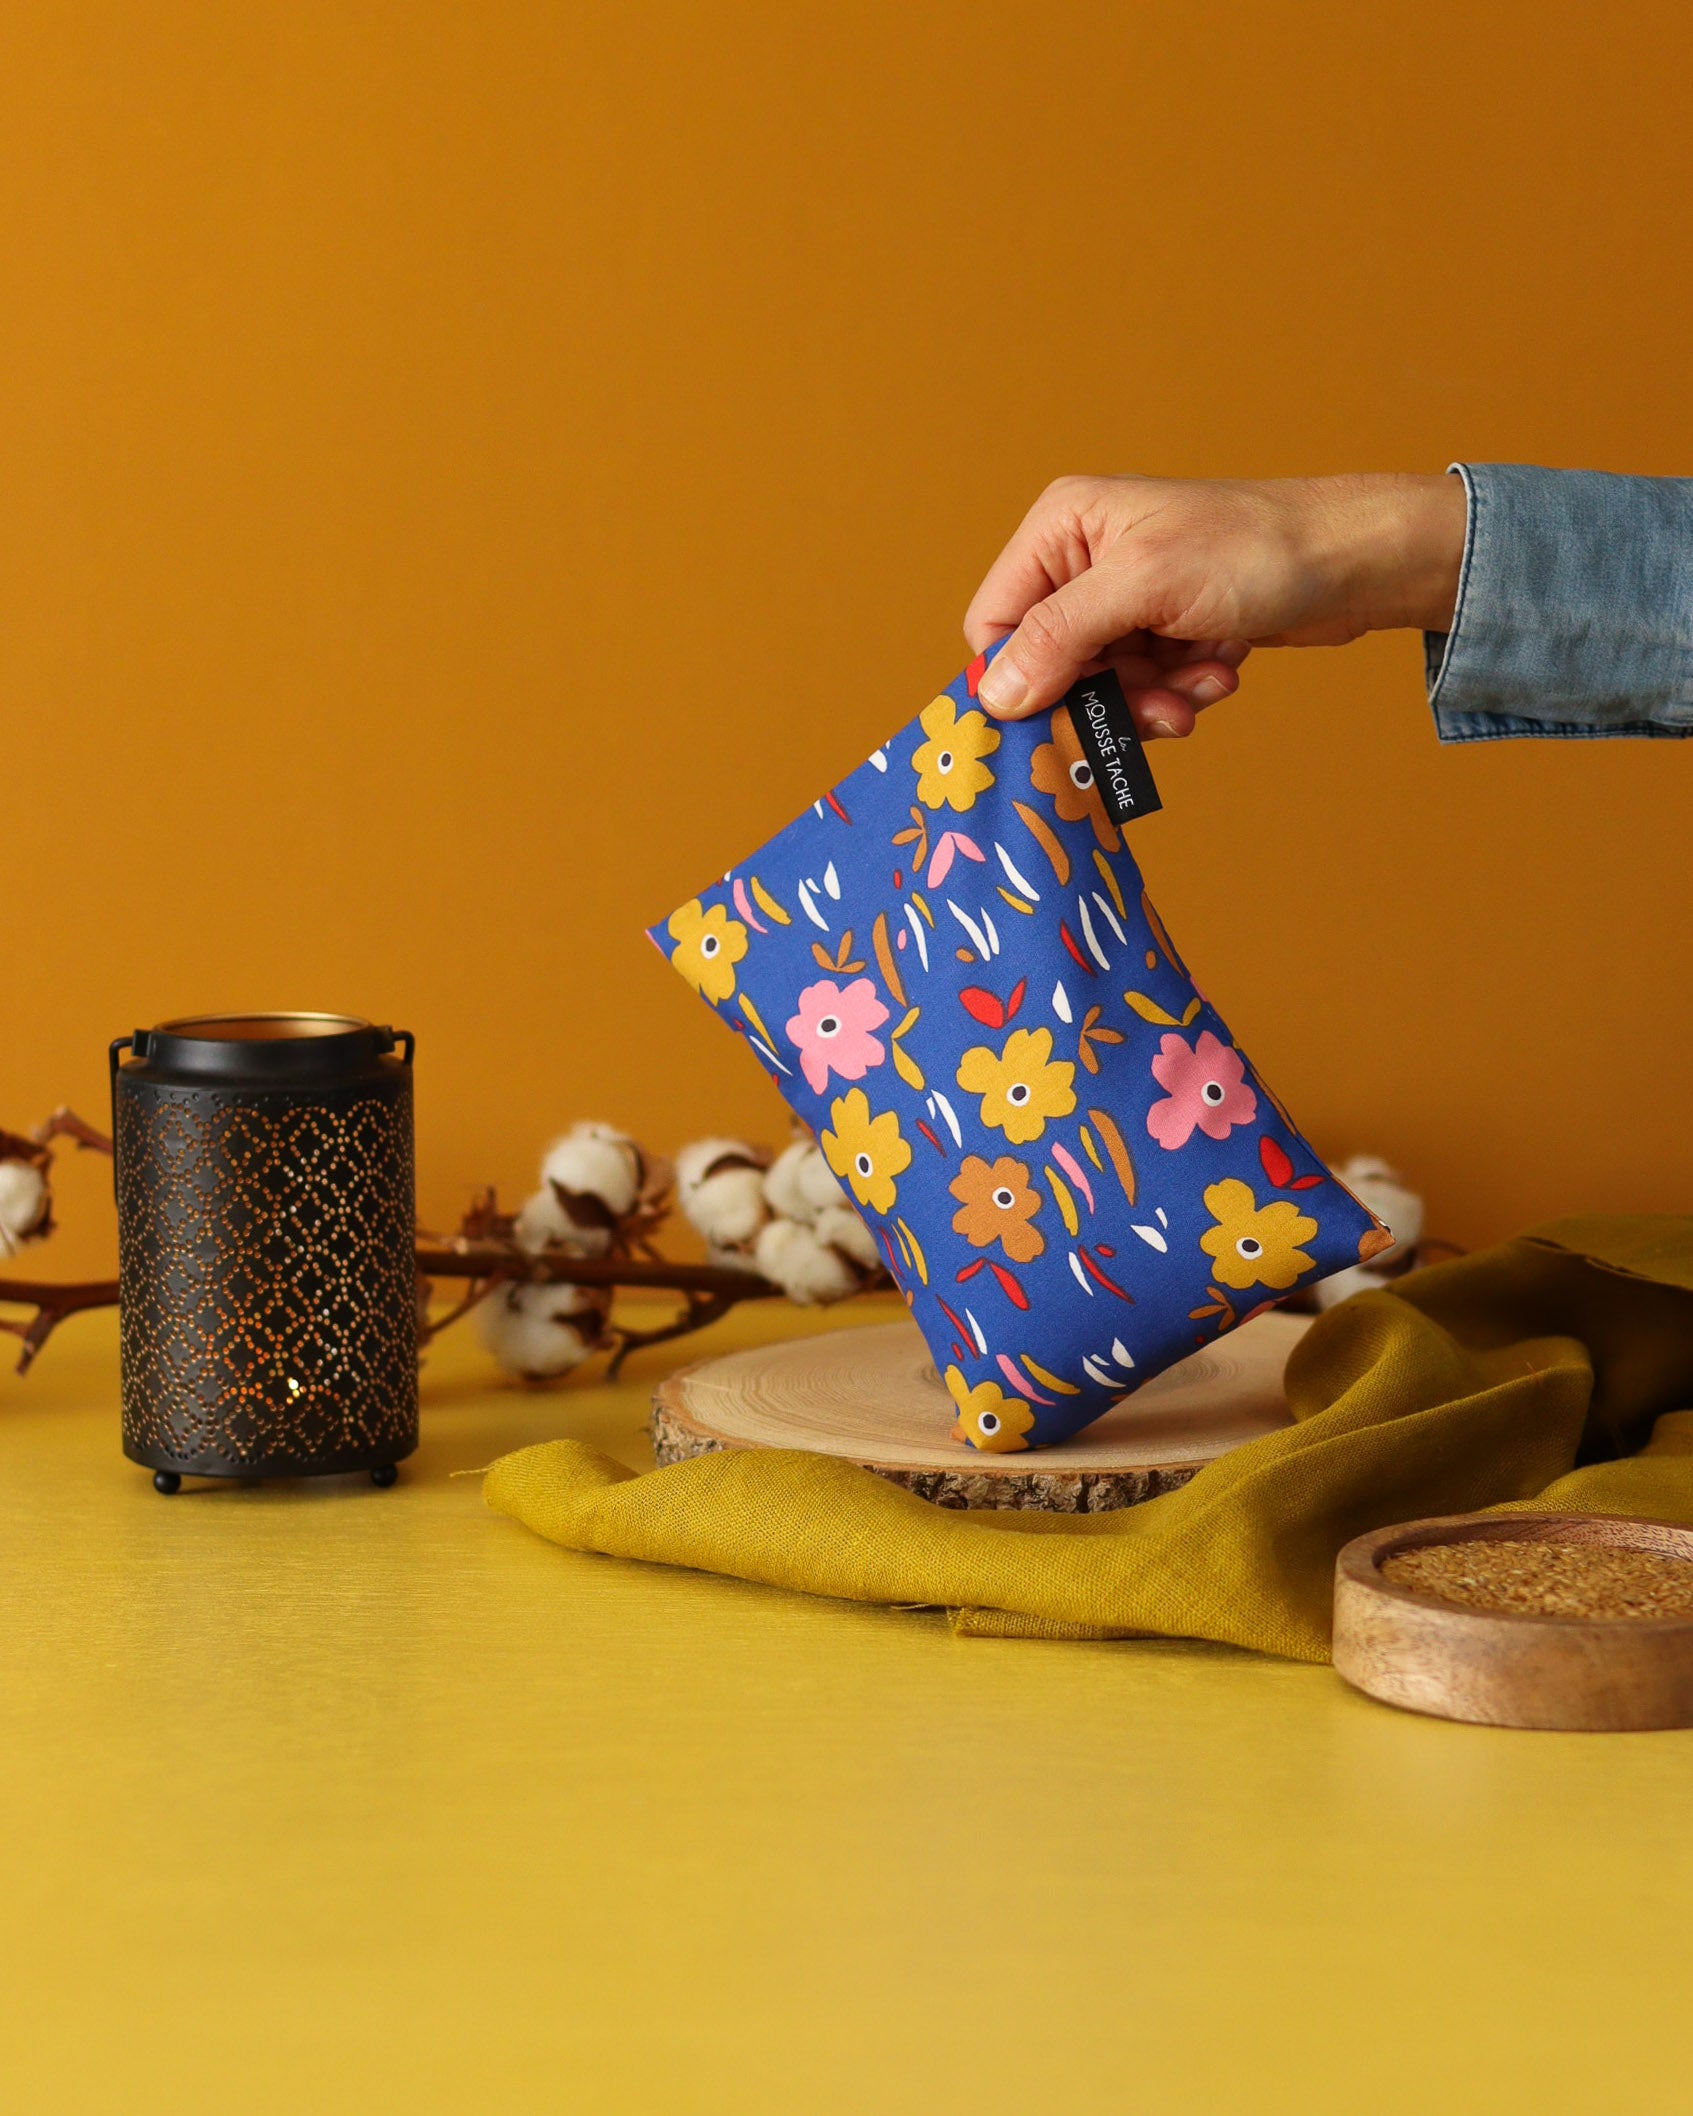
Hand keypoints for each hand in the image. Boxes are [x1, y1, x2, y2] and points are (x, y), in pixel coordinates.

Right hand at [964, 473, 1467, 733]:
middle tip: (1155, 710)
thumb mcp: (1144, 587)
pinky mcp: (1163, 629)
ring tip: (1199, 686)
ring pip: (1100, 687)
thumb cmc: (1256, 548)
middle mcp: (1084, 560)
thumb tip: (994, 695)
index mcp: (1061, 528)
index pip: (995, 623)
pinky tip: (1218, 670)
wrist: (1353, 560)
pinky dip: (1178, 692)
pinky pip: (1142, 687)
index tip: (1064, 714)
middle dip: (1106, 694)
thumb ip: (1061, 637)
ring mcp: (1126, 598)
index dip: (1022, 678)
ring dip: (1150, 699)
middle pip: (1050, 665)